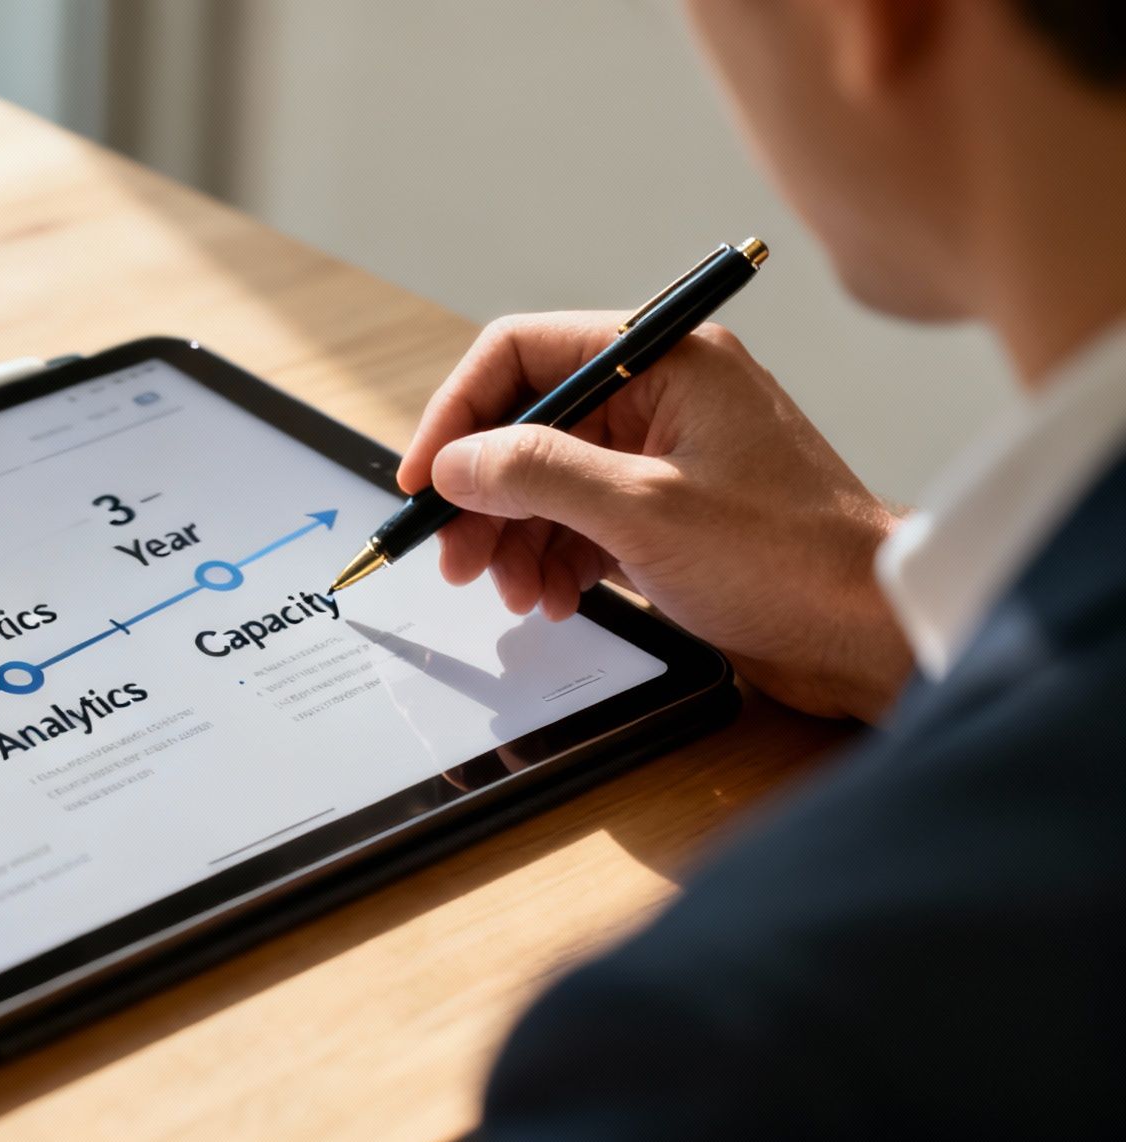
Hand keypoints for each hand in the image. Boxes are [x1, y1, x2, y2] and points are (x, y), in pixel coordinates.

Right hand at [397, 312, 911, 720]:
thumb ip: (537, 474)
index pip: (524, 354)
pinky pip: (581, 521)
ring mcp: (665, 455)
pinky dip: (553, 559)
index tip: (422, 479)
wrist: (872, 634)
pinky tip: (551, 599)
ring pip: (548, 480)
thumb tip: (456, 463)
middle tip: (452, 557)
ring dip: (514, 538)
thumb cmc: (790, 559)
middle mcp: (662, 396)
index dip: (459, 414)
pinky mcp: (670, 511)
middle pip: (528, 424)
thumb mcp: (643, 511)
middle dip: (482, 494)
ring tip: (509, 592)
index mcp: (666, 360)